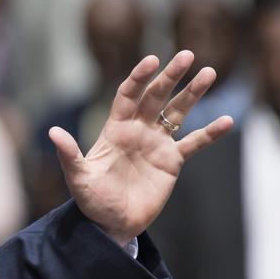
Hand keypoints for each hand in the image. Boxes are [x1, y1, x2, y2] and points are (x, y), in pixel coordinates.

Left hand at [48, 50, 232, 244]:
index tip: (152, 60)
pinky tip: (227, 120)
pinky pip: (193, 142)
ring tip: (209, 73)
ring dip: (193, 93)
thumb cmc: (91, 200)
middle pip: (156, 96)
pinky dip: (210, 133)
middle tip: (187, 54)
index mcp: (115, 129)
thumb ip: (69, 154)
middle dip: (170, 76)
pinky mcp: (172, 161)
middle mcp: (138, 130)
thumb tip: (52, 132)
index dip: (139, 77)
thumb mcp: (78, 178)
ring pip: (177, 112)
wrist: (112, 223)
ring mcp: (156, 144)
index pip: (128, 95)